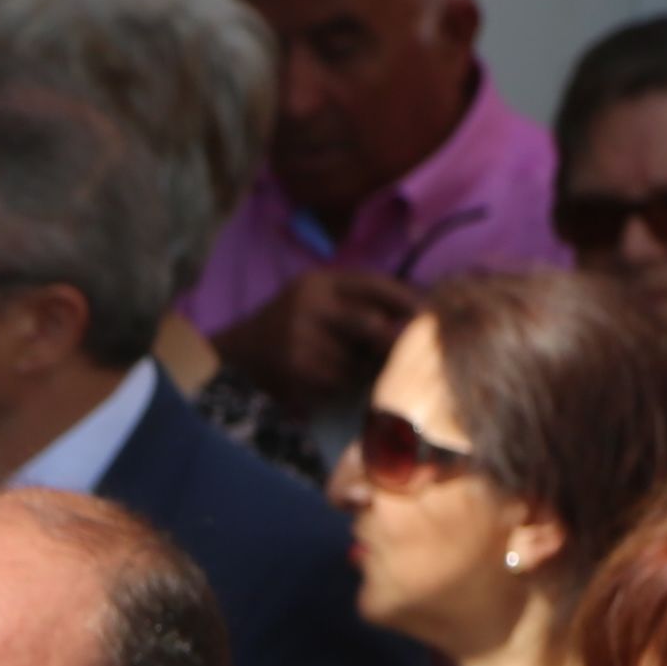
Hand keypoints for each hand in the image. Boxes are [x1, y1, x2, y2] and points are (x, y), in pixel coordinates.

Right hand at [210, 267, 420, 411]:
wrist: (237, 356)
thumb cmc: (288, 328)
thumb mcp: (315, 302)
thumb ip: (355, 303)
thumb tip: (410, 319)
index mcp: (317, 282)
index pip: (372, 284)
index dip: (404, 299)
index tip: (429, 314)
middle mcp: (308, 303)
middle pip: (369, 324)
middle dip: (392, 342)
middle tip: (410, 353)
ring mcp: (299, 336)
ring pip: (355, 358)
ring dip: (362, 369)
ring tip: (352, 368)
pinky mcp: (296, 367)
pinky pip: (337, 380)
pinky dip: (341, 384)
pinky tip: (329, 380)